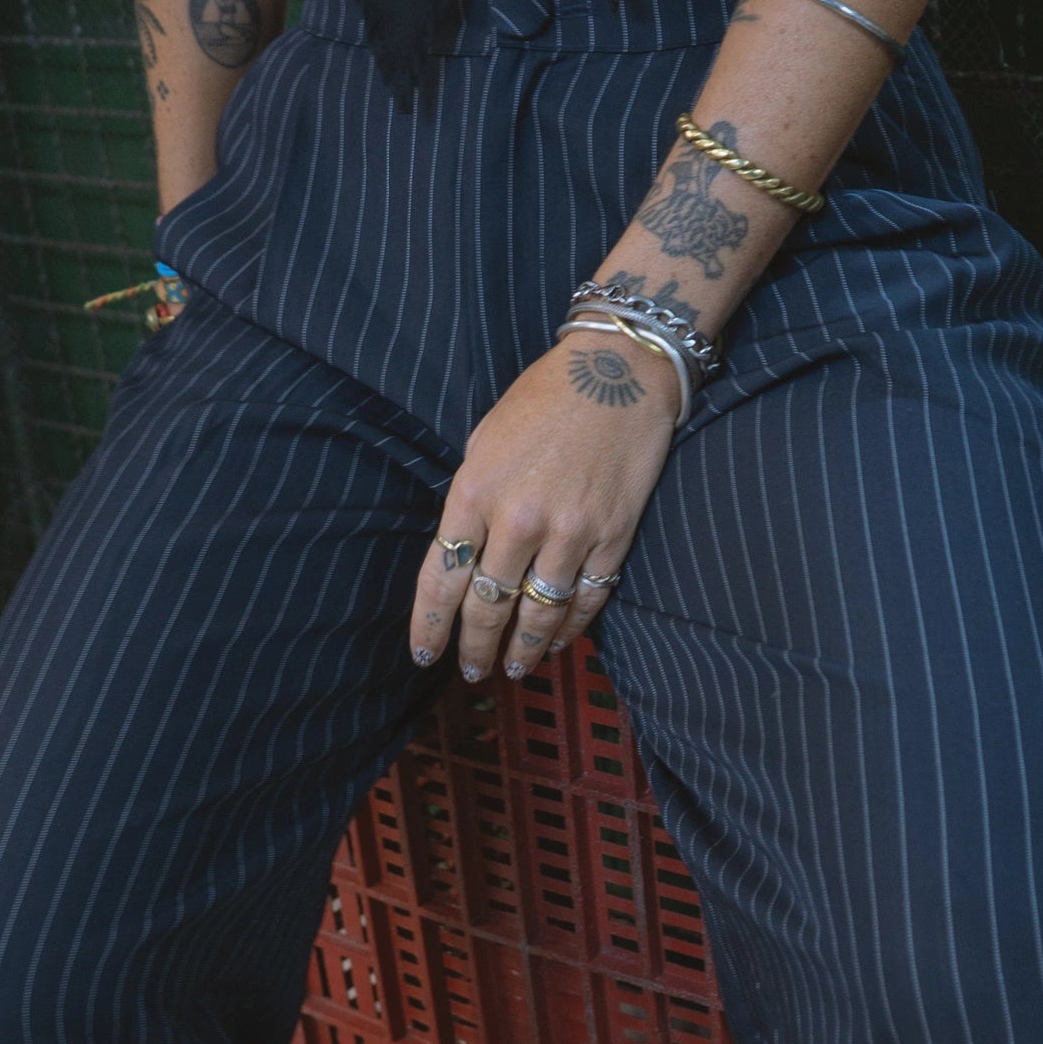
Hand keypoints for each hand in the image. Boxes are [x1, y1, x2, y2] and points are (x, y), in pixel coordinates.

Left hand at [410, 334, 680, 682]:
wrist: (618, 371)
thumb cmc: (543, 400)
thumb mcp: (484, 442)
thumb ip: (472, 502)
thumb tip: (463, 556)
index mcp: (474, 492)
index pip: (441, 578)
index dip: (430, 626)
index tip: (424, 655)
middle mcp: (518, 520)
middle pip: (487, 607)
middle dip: (475, 648)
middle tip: (471, 672)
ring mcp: (568, 533)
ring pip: (539, 614)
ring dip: (524, 651)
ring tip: (516, 670)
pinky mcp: (611, 538)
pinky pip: (586, 600)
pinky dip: (570, 629)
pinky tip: (558, 642)